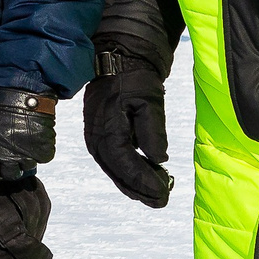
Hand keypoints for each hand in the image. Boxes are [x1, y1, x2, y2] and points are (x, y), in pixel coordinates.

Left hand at [0, 86, 57, 182]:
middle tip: (10, 155)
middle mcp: (7, 157)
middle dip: (9, 168)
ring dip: (25, 158)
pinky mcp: (43, 150)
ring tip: (22, 142)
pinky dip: (40, 151)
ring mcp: (26, 155)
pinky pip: (42, 158)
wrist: (22, 92)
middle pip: (9, 176)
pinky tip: (34, 138)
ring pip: (26, 168)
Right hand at [85, 49, 170, 207]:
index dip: (145, 182)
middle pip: (119, 175)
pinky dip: (129, 174)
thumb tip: (159, 160)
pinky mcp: (100, 137)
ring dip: (135, 185)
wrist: (117, 58)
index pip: (126, 166)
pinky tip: (144, 180)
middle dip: (141, 190)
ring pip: (115, 172)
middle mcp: (96, 141)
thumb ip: (152, 132)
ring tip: (156, 195)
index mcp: (107, 132)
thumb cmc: (133, 76)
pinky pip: (114, 163)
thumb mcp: (149, 102)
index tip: (163, 192)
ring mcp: (96, 140)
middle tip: (162, 200)